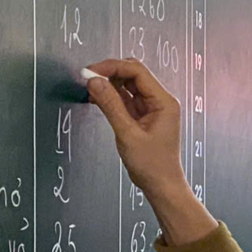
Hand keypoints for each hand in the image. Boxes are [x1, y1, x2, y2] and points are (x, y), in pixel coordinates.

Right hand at [85, 58, 214, 245]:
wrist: (161, 185)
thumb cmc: (151, 164)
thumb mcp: (127, 133)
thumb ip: (110, 105)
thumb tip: (94, 81)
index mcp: (164, 102)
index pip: (137, 71)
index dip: (112, 67)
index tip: (90, 71)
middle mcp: (160, 101)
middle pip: (132, 74)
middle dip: (109, 73)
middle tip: (87, 79)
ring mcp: (151, 108)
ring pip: (127, 86)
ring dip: (108, 84)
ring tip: (89, 89)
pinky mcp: (143, 116)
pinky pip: (125, 99)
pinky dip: (111, 96)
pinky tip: (96, 98)